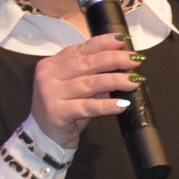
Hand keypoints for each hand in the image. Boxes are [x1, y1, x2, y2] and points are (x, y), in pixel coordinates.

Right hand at [30, 33, 144, 148]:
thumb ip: (91, 75)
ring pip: (89, 83)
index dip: (103, 43)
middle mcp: (49, 75)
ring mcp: (51, 94)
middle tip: (135, 60)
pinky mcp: (57, 112)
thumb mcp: (74, 87)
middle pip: (86, 63)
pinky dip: (106, 105)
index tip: (123, 40)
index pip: (81, 49)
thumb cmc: (63, 109)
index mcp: (52, 64)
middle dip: (114, 59)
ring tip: (135, 81)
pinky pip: (87, 107)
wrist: (43, 138)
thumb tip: (122, 64)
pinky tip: (122, 104)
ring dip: (115, 81)